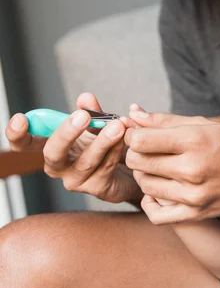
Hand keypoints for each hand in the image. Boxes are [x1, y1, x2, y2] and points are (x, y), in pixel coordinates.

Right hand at [6, 93, 139, 203]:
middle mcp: (59, 166)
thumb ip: (91, 111)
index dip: (17, 134)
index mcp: (52, 146)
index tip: (20, 119)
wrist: (134, 166)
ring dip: (102, 141)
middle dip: (66, 134)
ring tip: (116, 125)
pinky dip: (117, 149)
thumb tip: (85, 98)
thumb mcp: (98, 123)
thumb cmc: (106, 143)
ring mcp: (76, 180)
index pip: (25, 144)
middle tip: (82, 116)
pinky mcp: (98, 189)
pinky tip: (125, 136)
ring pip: (86, 161)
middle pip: (53, 154)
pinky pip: (106, 167)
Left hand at [124, 111, 219, 223]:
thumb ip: (164, 120)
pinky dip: (150, 202)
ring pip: (144, 185)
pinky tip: (158, 190)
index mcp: (194, 140)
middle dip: (135, 153)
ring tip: (156, 167)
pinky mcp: (196, 214)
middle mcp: (193, 169)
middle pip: (138, 162)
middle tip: (147, 149)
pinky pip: (156, 214)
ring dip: (143, 174)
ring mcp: (194, 195)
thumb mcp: (202, 124)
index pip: (140, 140)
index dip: (133, 135)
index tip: (139, 134)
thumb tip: (132, 114)